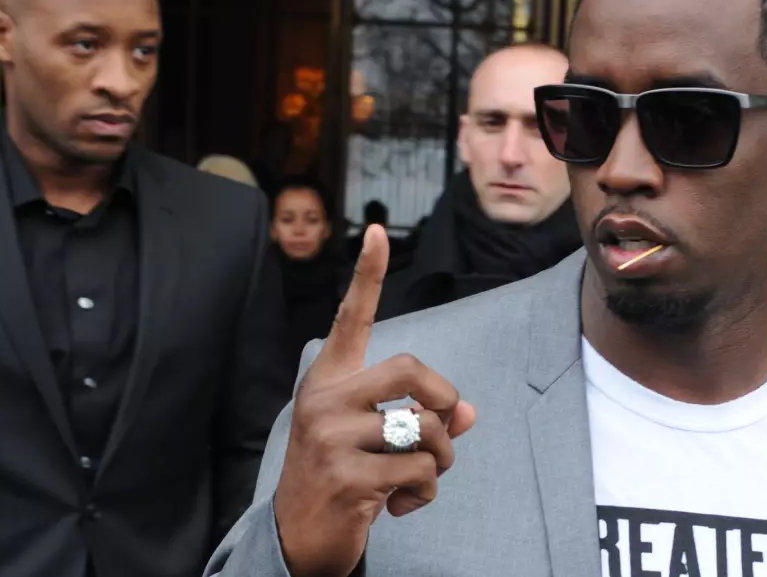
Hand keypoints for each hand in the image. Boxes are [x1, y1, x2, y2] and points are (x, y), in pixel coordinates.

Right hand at [272, 225, 476, 576]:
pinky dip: (426, 493)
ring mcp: (331, 437)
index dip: (367, 275)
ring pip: (425, 428)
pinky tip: (399, 504)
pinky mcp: (346, 477)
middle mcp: (324, 399)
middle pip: (410, 369)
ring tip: (420, 476)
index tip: (378, 232)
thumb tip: (469, 413)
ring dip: (441, 458)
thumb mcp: (374, 438)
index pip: (351, 319)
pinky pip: (420, 472)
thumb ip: (418, 415)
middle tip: (443, 428)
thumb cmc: (341, 474)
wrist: (298, 535)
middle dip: (444, 400)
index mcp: (328, 380)